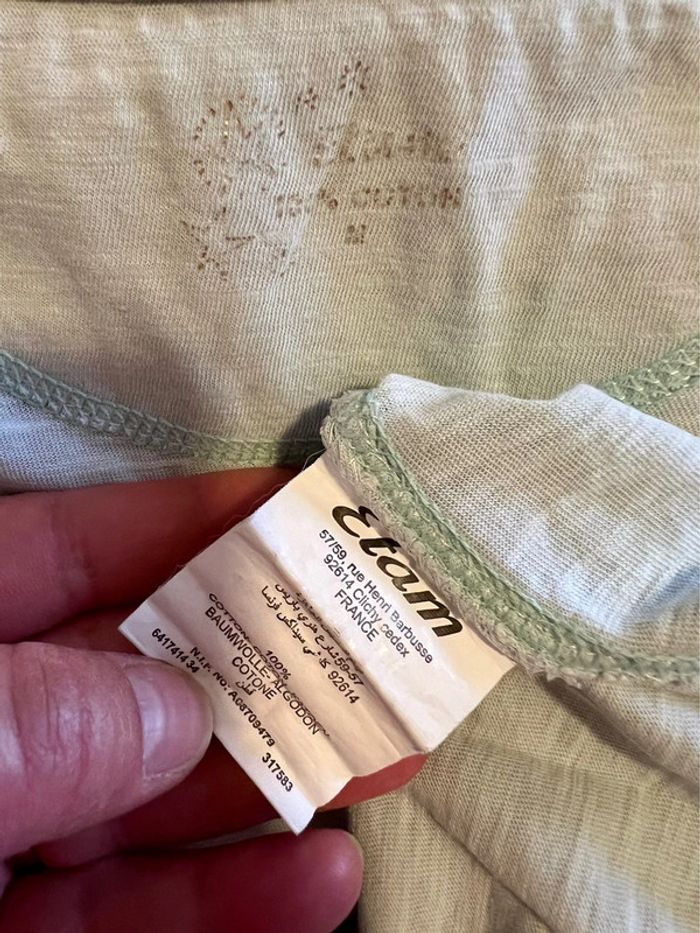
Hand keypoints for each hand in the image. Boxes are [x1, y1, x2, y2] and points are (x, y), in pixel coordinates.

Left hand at [0, 468, 423, 931]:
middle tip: (375, 644)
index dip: (183, 523)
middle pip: (139, 674)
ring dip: (272, 782)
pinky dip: (223, 903)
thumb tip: (175, 711)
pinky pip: (130, 917)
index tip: (293, 505)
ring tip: (388, 758)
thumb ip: (32, 724)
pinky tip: (322, 883)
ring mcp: (3, 834)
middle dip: (259, 662)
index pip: (69, 553)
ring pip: (154, 796)